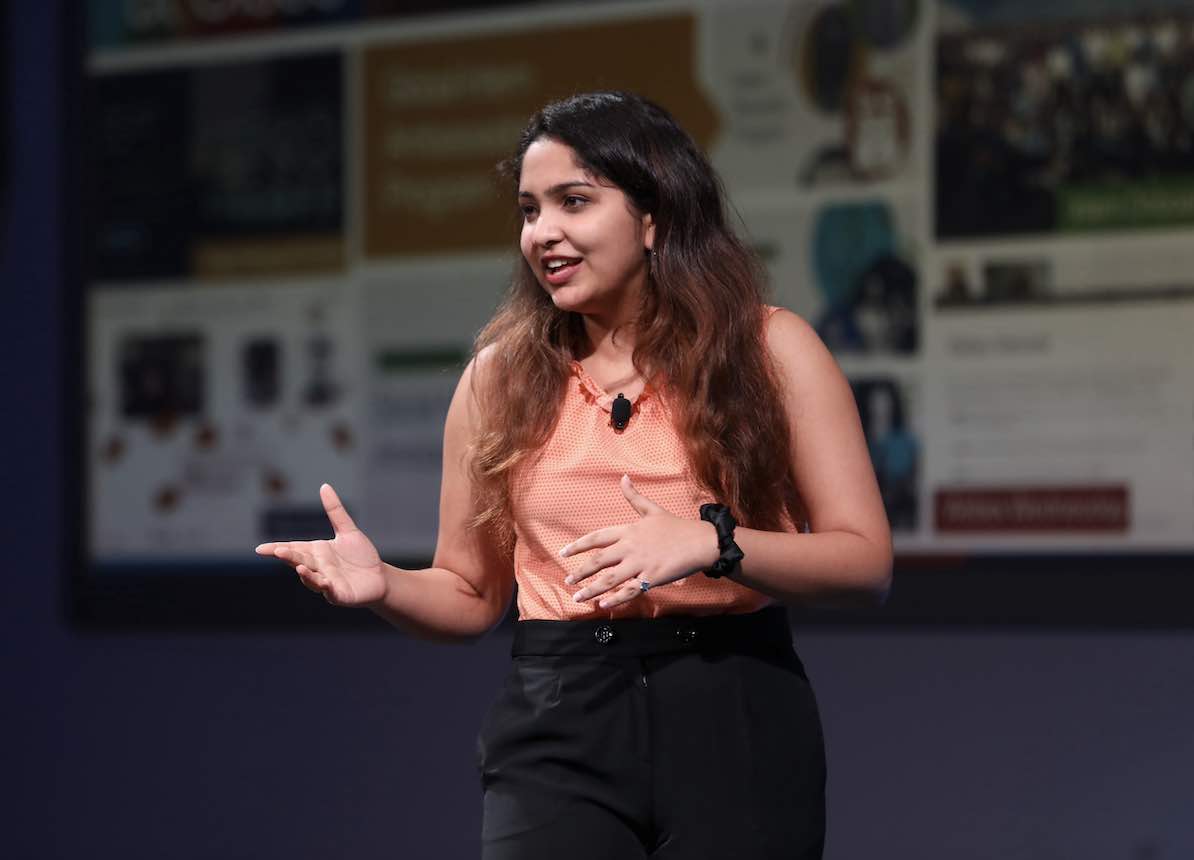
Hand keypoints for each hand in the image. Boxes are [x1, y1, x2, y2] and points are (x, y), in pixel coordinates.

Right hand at [255, 483, 385, 606]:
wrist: (380, 577)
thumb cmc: (361, 556)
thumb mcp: (347, 531)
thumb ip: (335, 511)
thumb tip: (324, 486)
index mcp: (317, 552)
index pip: (294, 549)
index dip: (276, 549)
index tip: (259, 549)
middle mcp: (318, 568)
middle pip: (300, 561)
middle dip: (289, 557)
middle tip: (278, 551)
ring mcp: (327, 582)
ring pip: (312, 579)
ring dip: (305, 574)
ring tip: (300, 566)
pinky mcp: (340, 595)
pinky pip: (330, 592)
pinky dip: (326, 587)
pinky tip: (324, 582)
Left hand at [560, 475, 718, 608]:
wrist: (701, 541)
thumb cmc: (677, 527)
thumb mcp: (653, 509)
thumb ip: (634, 496)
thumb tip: (623, 477)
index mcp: (629, 530)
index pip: (597, 537)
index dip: (578, 545)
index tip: (563, 552)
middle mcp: (631, 547)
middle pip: (599, 560)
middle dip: (581, 571)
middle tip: (567, 580)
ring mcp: (640, 563)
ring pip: (610, 578)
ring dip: (591, 589)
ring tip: (577, 597)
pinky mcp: (651, 578)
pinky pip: (629, 591)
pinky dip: (615, 598)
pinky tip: (603, 604)